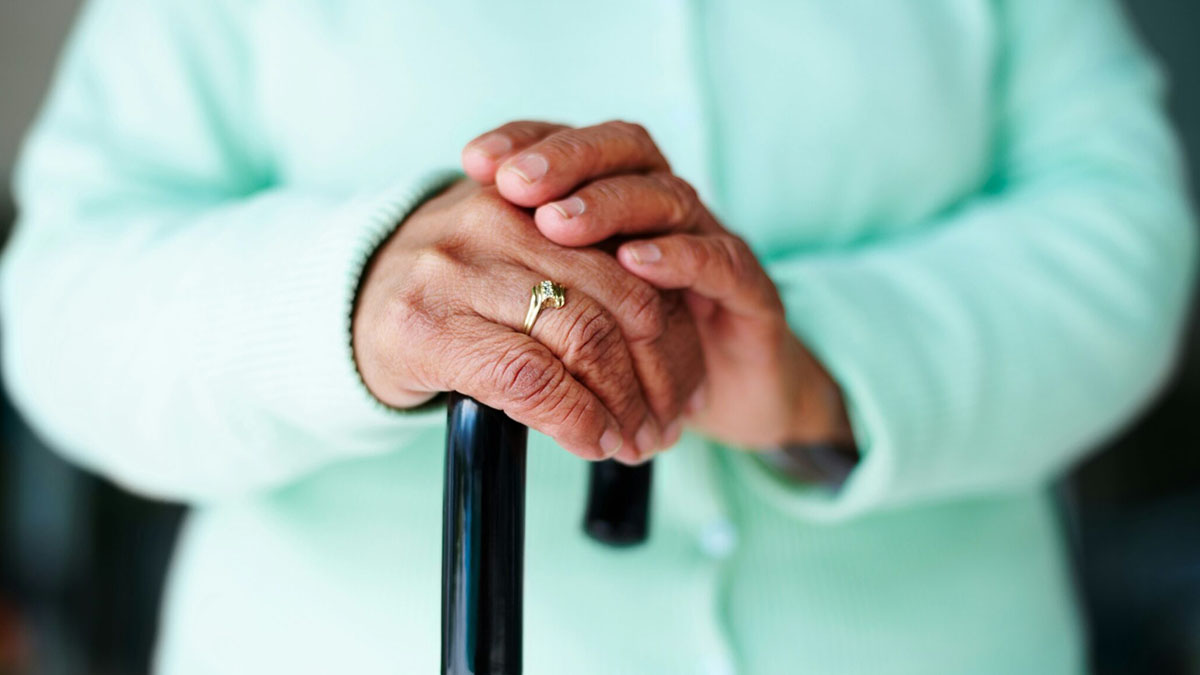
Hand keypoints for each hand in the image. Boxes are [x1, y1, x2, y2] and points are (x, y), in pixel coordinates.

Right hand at [353, 178, 702, 461]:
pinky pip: (531, 378)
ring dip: (627, 406)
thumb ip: (583, 276)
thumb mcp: (516, 261)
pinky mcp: (427, 327)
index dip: (678, 329)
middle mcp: (498, 220)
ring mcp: (458, 270)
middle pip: (624, 300)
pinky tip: (594, 441)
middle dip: (663, 375)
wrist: (342, 309)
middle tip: (671, 425)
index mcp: (534, 197)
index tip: (691, 383)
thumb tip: (670, 346)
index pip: (637, 260)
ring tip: (639, 442)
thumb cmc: (450, 294)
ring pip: (585, 339)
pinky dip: (578, 419)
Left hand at [461, 120, 851, 448]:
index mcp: (622, 206)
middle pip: (625, 153)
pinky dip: (680, 256)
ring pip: (668, 196)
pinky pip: (720, 260)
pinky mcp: (750, 290)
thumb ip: (527, 291)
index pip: (577, 146)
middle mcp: (666, 212)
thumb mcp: (569, 322)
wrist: (732, 401)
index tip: (476, 160)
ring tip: (559, 224)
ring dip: (612, 204)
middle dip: (568, 161)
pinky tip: (637, 262)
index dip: (530, 142)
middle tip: (516, 183)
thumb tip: (446, 277)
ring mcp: (711, 243)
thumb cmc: (637, 359)